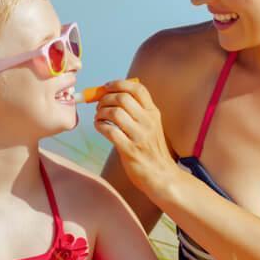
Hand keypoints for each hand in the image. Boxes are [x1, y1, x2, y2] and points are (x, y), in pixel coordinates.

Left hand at [93, 79, 177, 193]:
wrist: (161, 175)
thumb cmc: (151, 149)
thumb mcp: (151, 125)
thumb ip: (137, 110)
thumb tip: (112, 94)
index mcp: (153, 113)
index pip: (137, 89)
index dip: (119, 84)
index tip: (106, 86)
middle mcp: (148, 122)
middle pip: (122, 98)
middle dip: (105, 98)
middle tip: (99, 105)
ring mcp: (140, 136)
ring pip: (115, 113)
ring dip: (101, 112)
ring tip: (99, 117)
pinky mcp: (130, 150)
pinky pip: (109, 131)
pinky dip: (99, 126)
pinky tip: (99, 127)